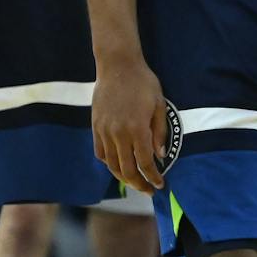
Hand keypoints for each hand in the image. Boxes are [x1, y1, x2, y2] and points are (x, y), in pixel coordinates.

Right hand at [92, 57, 169, 193]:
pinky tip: (117, 164)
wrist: (117, 65)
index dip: (153, 178)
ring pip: (112, 164)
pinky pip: (100, 152)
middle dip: (139, 184)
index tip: (160, 185)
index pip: (145, 163)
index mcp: (138, 129)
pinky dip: (109, 163)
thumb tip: (160, 156)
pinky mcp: (96, 126)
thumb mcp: (159, 105)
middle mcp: (119, 134)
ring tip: (134, 181)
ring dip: (123, 177)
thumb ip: (159, 132)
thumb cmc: (143, 82)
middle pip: (127, 170)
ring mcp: (105, 131)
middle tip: (148, 190)